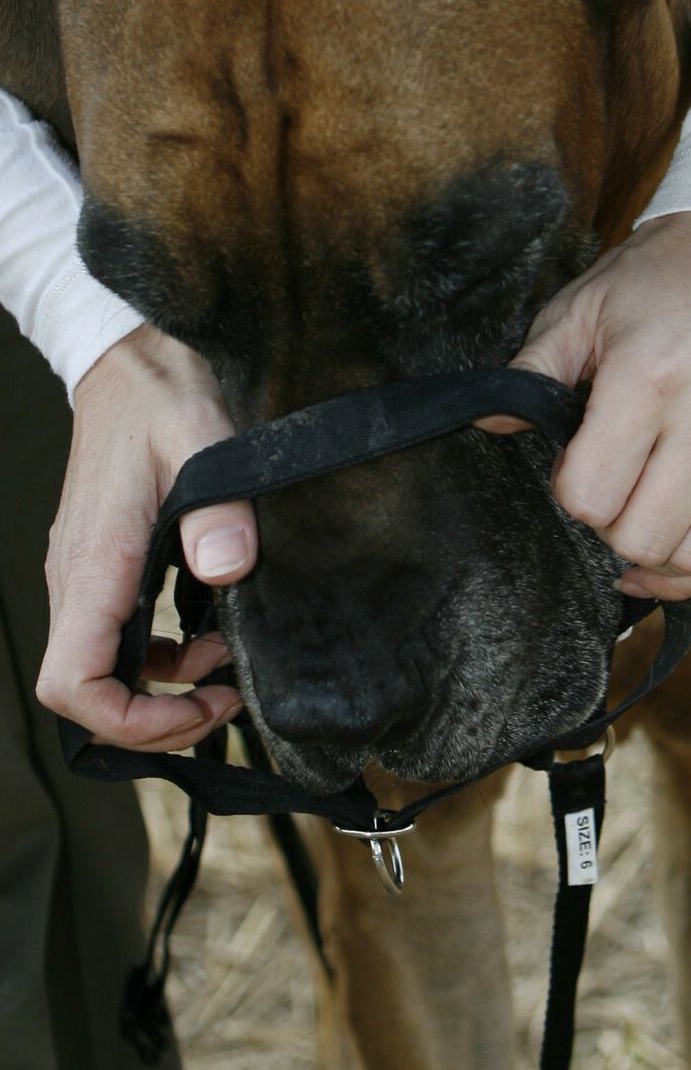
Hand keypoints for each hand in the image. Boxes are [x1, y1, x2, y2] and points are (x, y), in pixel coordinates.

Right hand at [35, 324, 257, 749]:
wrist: (132, 359)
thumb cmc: (163, 393)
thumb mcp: (205, 440)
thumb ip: (218, 507)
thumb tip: (228, 570)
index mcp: (96, 561)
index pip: (73, 682)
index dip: (128, 721)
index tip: (198, 710)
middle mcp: (78, 577)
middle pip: (85, 692)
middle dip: (154, 718)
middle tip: (225, 701)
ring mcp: (86, 573)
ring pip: (102, 669)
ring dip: (163, 688)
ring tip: (228, 668)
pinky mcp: (103, 564)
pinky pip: (118, 637)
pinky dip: (163, 655)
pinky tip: (210, 633)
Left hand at [487, 213, 690, 599]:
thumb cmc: (659, 277)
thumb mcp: (581, 308)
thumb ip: (531, 371)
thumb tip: (486, 422)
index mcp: (647, 380)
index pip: (591, 497)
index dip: (569, 490)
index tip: (574, 458)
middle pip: (642, 539)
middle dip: (609, 526)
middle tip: (609, 484)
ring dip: (658, 548)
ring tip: (643, 507)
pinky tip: (675, 537)